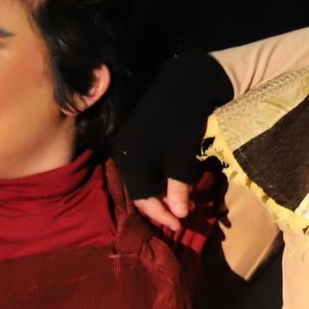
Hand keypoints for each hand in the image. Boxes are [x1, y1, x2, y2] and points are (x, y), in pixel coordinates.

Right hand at [112, 52, 233, 234]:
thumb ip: (178, 186)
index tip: (181, 225)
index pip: (142, 199)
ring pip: (144, 178)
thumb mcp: (181, 156)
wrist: (183, 84)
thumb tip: (179, 215)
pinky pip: (145, 166)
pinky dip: (160, 177)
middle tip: (185, 214)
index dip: (161, 215)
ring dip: (163, 191)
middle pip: (140, 190)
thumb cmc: (182, 120)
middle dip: (163, 205)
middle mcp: (123, 155)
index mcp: (131, 161)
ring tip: (185, 200)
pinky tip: (176, 180)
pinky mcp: (136, 138)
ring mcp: (128, 146)